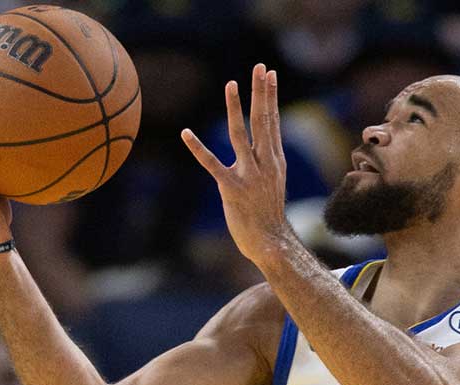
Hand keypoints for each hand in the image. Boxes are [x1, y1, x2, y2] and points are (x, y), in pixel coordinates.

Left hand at [181, 64, 289, 264]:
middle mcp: (265, 163)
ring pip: (241, 135)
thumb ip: (268, 161)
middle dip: (261, 92)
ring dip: (235, 108)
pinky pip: (212, 164)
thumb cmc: (269, 215)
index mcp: (274, 160)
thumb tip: (265, 145)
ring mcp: (249, 175)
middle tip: (260, 67)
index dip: (270, 96)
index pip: (272, 121)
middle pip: (263, 120)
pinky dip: (197, 149)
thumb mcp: (274, 182)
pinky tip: (185, 133)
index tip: (269, 74)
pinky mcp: (231, 188)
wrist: (271, 242)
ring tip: (231, 84)